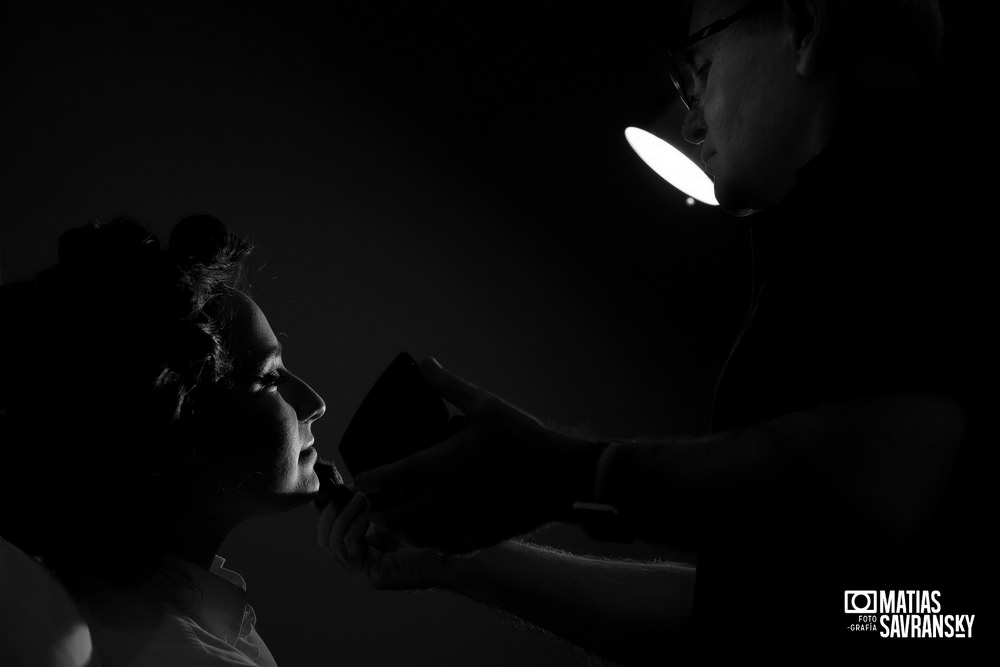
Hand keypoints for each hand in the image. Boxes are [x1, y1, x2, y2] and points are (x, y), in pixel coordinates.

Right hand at [316, 490, 448, 589]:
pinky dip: (356, 526)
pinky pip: (351, 547)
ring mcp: (364, 574)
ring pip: (334, 542)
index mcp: (359, 552)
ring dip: (346, 515)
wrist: (450, 560)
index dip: (325, 511)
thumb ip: (371, 510)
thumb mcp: (392, 518)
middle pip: (325, 539)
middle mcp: (358, 566)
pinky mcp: (374, 577)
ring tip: (362, 499)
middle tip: (349, 491)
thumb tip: (352, 485)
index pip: (328, 533)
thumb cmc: (426, 538)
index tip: (332, 488)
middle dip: (333, 512)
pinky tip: (370, 514)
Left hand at [352, 358, 602, 552]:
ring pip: (414, 538)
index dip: (368, 480)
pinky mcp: (478, 538)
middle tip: (376, 503)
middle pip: (392, 518)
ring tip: (402, 515)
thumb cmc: (522, 439)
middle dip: (378, 512)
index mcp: (439, 465)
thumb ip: (448, 385)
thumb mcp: (485, 405)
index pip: (387, 478)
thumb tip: (425, 362)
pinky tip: (433, 528)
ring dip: (402, 528)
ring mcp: (460, 523)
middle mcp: (443, 499)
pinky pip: (442, 547)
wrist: (561, 477)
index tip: (362, 479)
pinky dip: (430, 540)